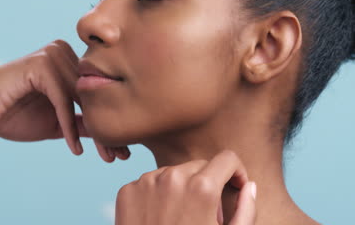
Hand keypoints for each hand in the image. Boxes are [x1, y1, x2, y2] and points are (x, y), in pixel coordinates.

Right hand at [0, 39, 129, 161]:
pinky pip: (63, 100)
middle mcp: (64, 53)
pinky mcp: (41, 65)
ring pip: (83, 99)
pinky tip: (75, 150)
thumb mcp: (56, 123)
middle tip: (122, 156)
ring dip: (96, 132)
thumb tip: (109, 133)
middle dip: (108, 129)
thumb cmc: (13, 115)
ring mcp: (53, 55)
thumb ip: (81, 122)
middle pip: (94, 96)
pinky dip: (69, 126)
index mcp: (69, 61)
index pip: (97, 93)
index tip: (122, 150)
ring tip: (108, 156)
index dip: (109, 122)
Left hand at [115, 150, 256, 224]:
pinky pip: (150, 183)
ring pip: (173, 172)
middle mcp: (172, 177)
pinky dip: (157, 195)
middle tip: (205, 213)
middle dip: (207, 183)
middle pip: (199, 166)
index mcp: (202, 188)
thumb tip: (248, 185)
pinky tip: (158, 218)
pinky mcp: (128, 190)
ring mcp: (146, 182)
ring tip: (179, 218)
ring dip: (181, 188)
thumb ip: (246, 211)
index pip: (227, 158)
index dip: (236, 172)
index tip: (233, 187)